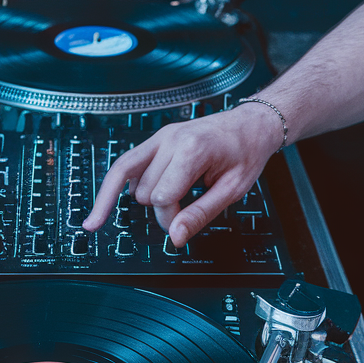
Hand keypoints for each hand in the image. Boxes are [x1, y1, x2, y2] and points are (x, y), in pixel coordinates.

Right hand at [82, 107, 281, 246]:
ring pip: (129, 181)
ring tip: (172, 199)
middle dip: (161, 209)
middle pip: (143, 192)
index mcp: (191, 149)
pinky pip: (125, 164)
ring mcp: (159, 137)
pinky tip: (112, 201)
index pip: (161, 198)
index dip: (171, 219)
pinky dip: (120, 184)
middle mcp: (169, 139)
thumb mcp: (232, 189)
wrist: (250, 124)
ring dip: (146, 198)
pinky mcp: (155, 140)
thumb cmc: (246, 153)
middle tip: (187, 209)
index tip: (186, 224)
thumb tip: (176, 238)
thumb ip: (201, 214)